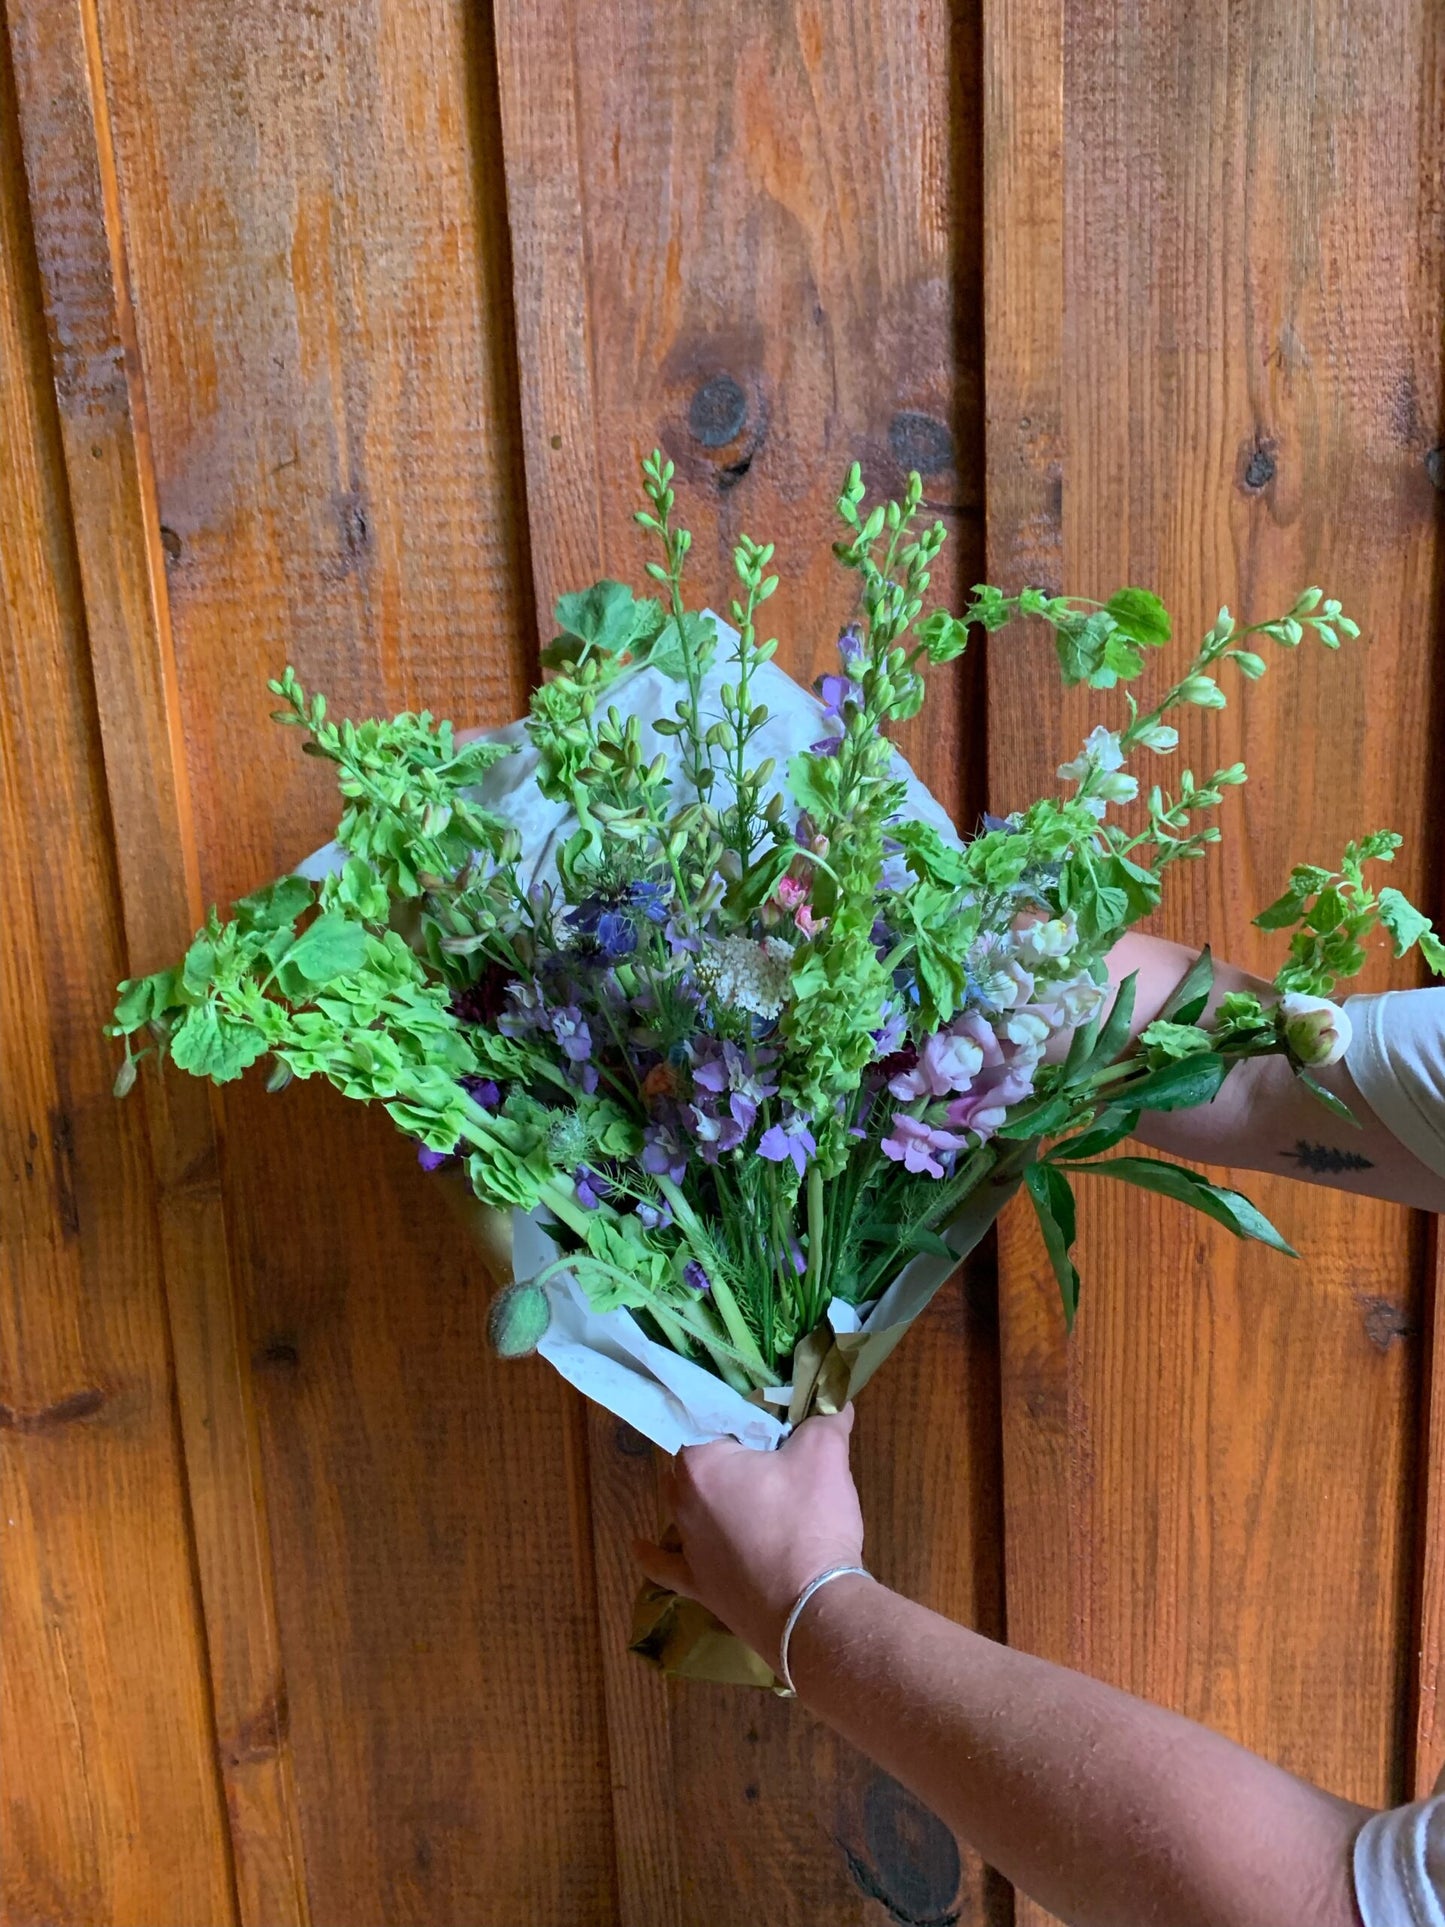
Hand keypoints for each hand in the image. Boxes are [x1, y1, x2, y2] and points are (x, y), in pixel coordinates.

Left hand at [632, 1407, 864, 1669]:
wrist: (811, 1612)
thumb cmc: (810, 1524)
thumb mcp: (825, 1456)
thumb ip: (825, 1420)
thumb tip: (834, 1400)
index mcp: (701, 1462)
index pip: (711, 1419)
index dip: (741, 1414)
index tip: (770, 1415)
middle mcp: (682, 1500)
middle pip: (696, 1462)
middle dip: (726, 1452)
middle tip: (768, 1451)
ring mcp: (686, 1545)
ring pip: (682, 1504)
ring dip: (700, 1494)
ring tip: (732, 1486)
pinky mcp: (697, 1584)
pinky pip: (666, 1564)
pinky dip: (655, 1554)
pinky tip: (641, 1547)